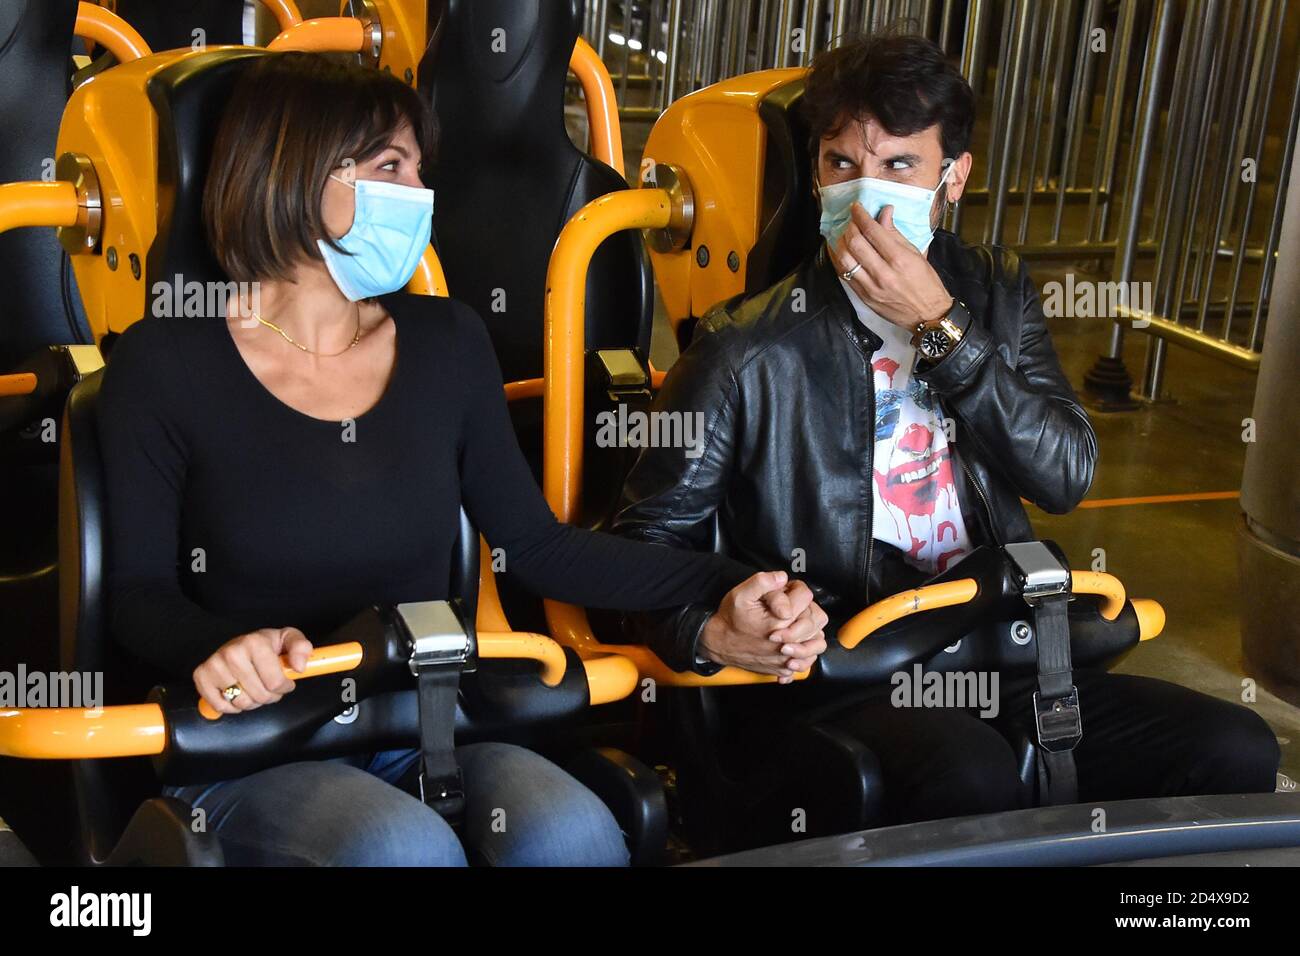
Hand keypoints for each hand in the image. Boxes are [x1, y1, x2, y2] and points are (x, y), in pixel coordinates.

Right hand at [192, 627, 312, 716]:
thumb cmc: (266, 645)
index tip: (284, 681)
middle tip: (268, 685)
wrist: (239, 644)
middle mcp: (231, 653)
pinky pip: (220, 706)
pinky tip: (237, 692)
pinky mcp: (201, 676)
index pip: (275, 683)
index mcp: (254, 643)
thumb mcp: (288, 639)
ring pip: (241, 703)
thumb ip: (301, 648)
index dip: (284, 687)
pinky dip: (231, 706)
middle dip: (269, 696)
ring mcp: (214, 665)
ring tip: (253, 687)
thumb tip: (299, 667)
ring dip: (251, 702)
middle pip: (259, 696)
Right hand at [699, 572, 828, 683]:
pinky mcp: (783, 667)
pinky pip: (808, 662)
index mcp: (780, 620)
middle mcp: (788, 641)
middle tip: (791, 606)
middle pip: (817, 618)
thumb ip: (763, 582)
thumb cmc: (730, 618)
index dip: (796, 588)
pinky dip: (806, 653)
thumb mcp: (741, 594)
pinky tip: (795, 644)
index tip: (787, 590)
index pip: (806, 597)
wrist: (718, 643)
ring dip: (811, 631)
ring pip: (817, 642)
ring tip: (798, 624)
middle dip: (806, 608)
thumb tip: (782, 577)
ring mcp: (787, 657)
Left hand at [834, 203, 952, 330]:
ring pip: (845, 259)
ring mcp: (871, 287)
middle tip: (851, 220)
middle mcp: (883, 273)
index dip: (861, 215)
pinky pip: (845, 275)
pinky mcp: (864, 297)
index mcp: (899, 260)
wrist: (927, 316)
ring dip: (841, 242)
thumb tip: (884, 212)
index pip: (872, 231)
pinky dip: (839, 260)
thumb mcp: (916, 254)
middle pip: (855, 243)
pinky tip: (841, 251)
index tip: (857, 208)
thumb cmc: (926, 284)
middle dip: (850, 226)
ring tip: (845, 235)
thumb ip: (895, 234)